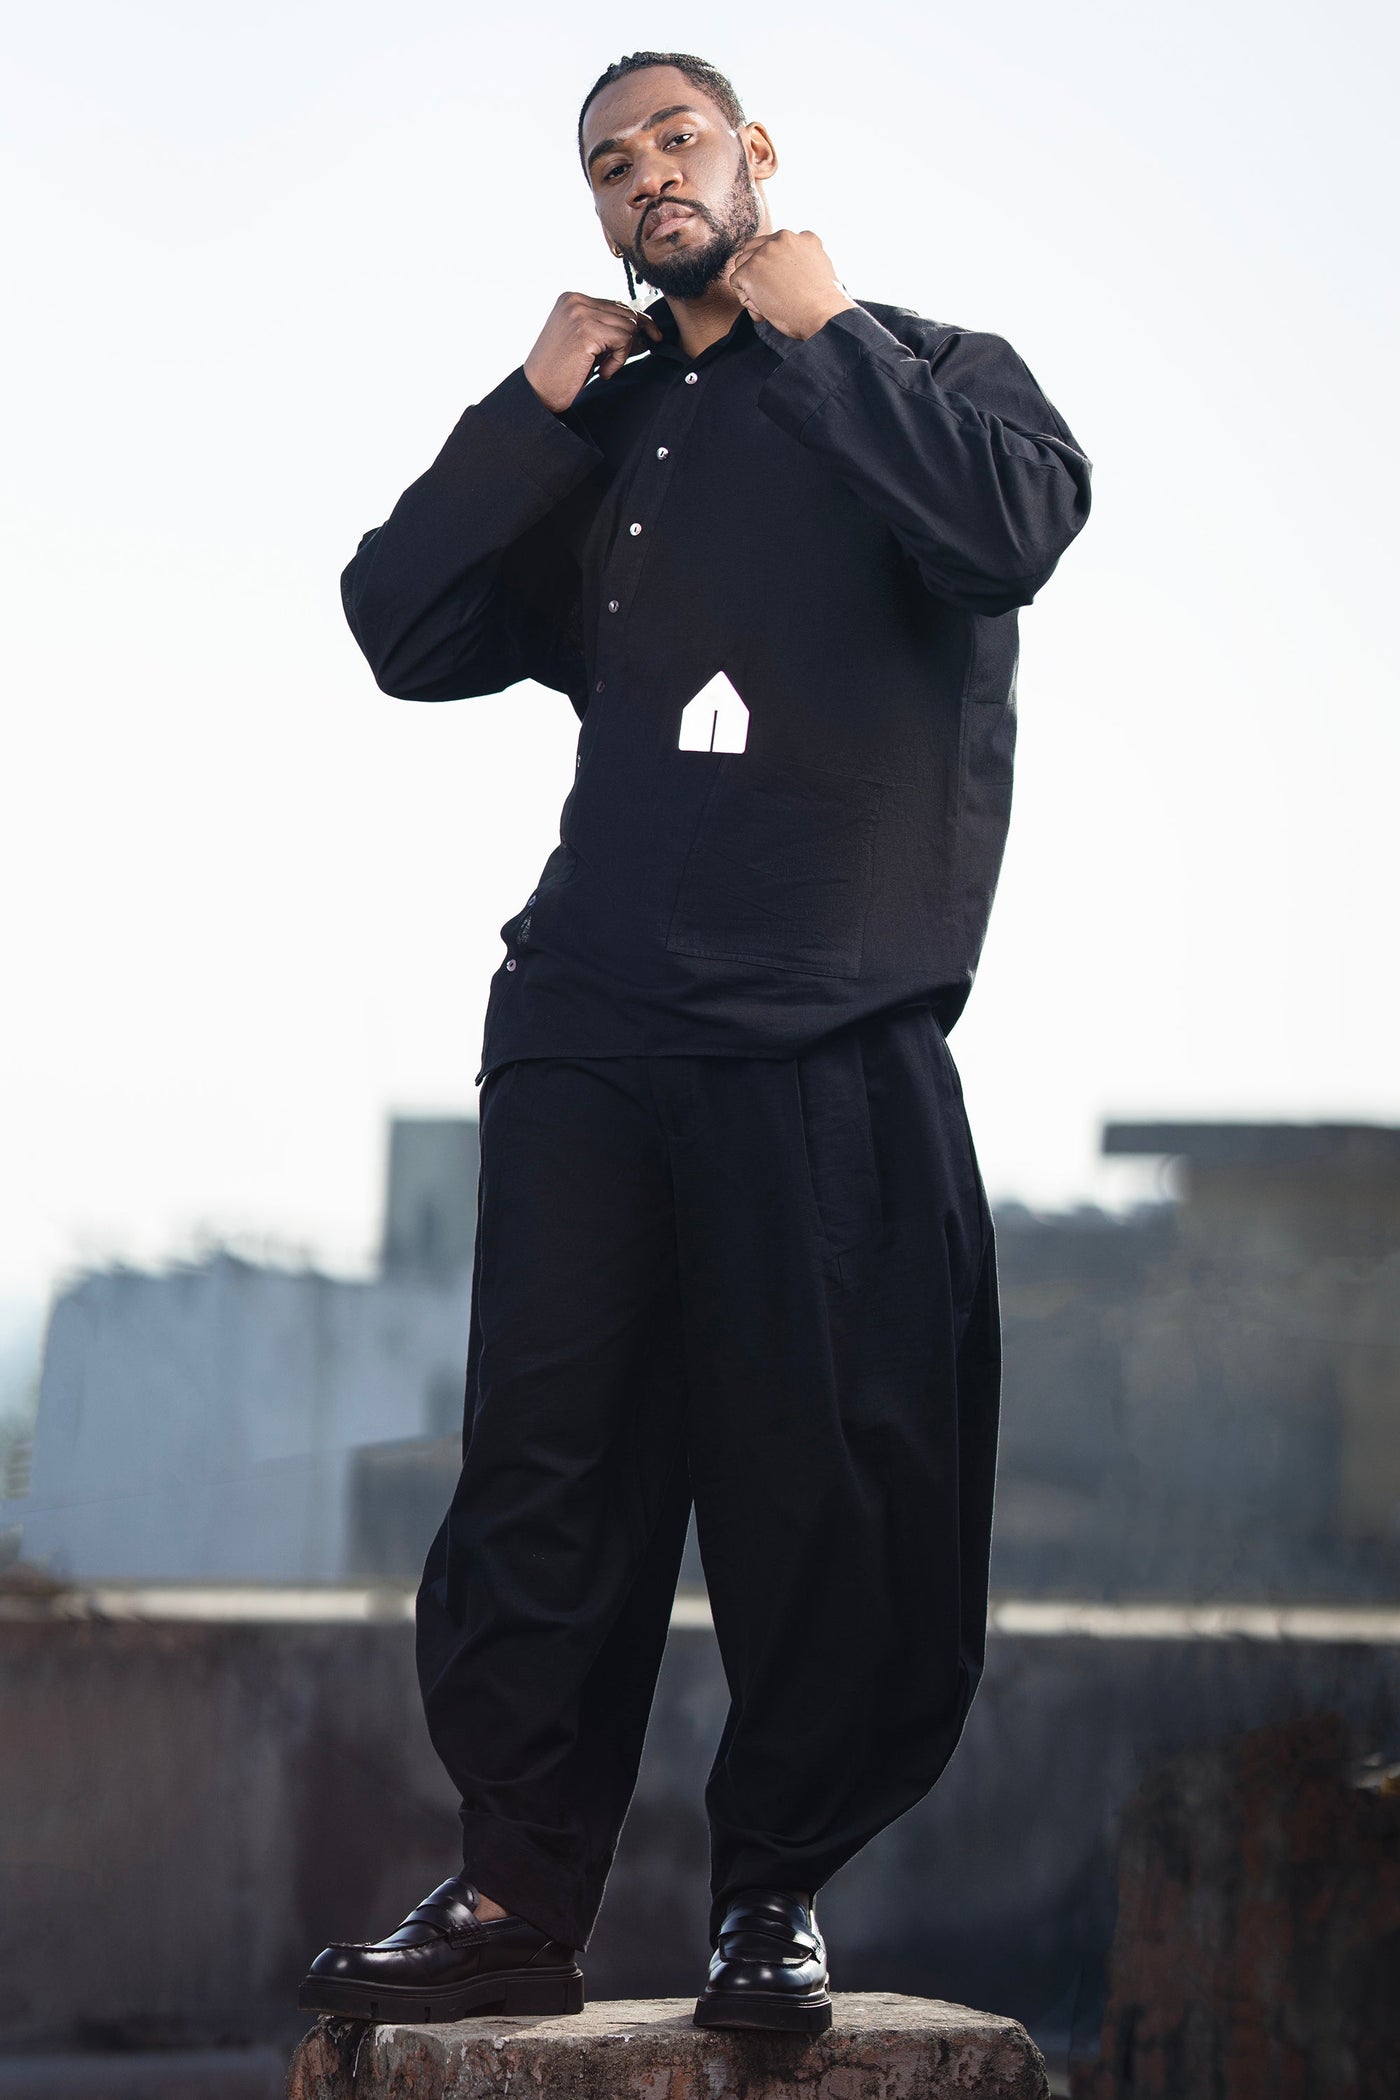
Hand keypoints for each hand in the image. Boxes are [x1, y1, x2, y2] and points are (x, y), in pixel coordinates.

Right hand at [523, 293, 661, 412]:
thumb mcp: (582, 340)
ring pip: (628, 325)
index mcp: (571, 298)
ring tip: (605, 368)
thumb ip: (603, 326)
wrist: (538, 391)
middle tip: (619, 361)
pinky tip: (605, 371)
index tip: (653, 336)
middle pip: (626, 312)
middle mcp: (575, 300)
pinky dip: (619, 359)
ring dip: (623, 352)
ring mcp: (581, 313)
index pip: (616, 304)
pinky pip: (624, 339)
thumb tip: (641, 325)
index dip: (637, 322)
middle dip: (632, 338)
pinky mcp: (587, 331)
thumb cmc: (560, 371)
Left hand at [727, 230, 856, 342]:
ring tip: (770, 303)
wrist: (822, 315)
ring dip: (751, 285)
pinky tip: (764, 308)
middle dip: (758, 271)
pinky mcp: (751, 269)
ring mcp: (765, 252)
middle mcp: (784, 238)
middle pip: (755, 248)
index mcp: (804, 237)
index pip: (777, 244)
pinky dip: (746, 299)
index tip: (784, 285)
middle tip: (773, 295)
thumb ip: (803, 261)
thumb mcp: (821, 270)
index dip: (775, 266)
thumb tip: (784, 271)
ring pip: (743, 264)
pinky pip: (736, 282)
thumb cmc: (824, 305)